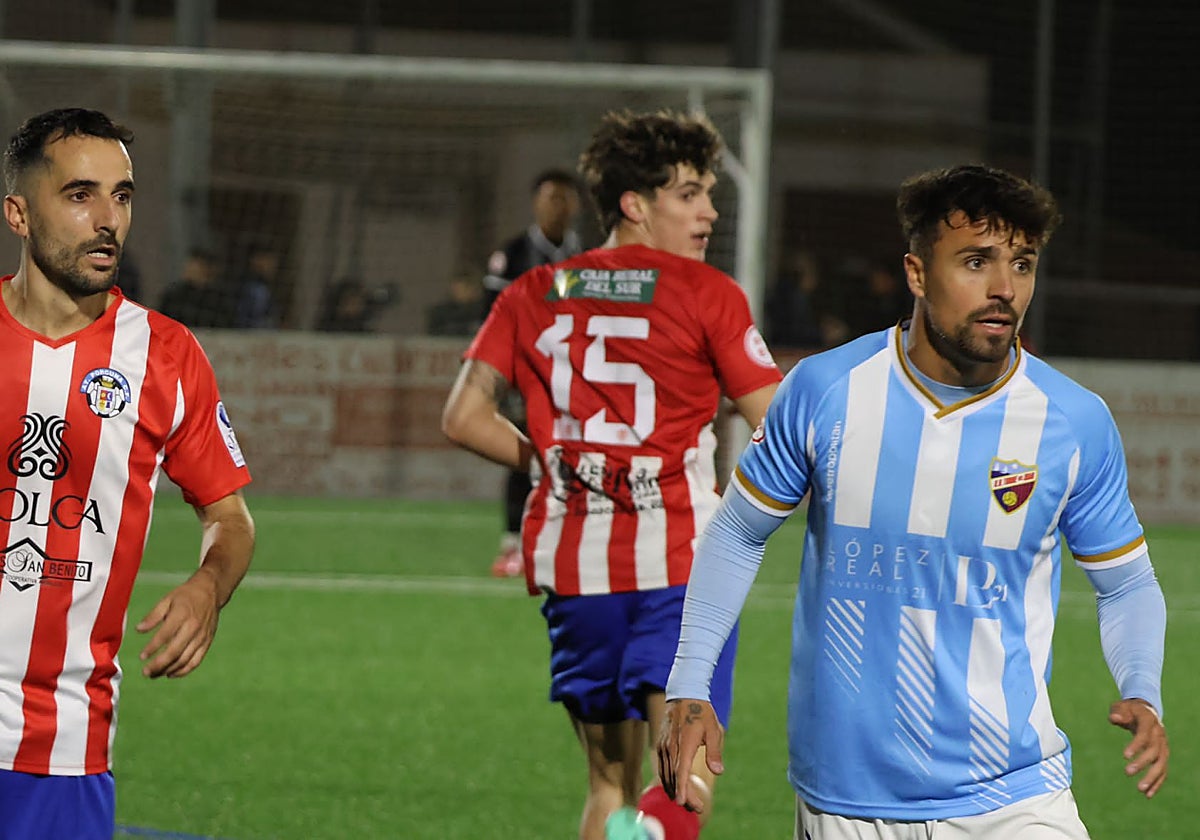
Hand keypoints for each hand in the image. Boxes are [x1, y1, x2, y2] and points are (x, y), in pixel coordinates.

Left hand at [135, 568, 221, 678]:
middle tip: (146, 672)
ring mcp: (202, 636)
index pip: (165, 636)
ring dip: (169, 670)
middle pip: (175, 651)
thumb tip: (138, 630)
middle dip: (159, 664)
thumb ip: (153, 616)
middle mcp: (193, 627)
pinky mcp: (207, 642)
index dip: (152, 648)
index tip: (142, 657)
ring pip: (185, 659)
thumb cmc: (185, 596)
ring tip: (155, 675)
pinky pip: (196, 661)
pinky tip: (171, 674)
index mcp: (182, 615)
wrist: (211, 591)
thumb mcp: (167, 600)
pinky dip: (183, 671)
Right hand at [656, 698, 723, 812]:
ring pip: (666, 775)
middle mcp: (671, 747)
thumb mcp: (713, 730)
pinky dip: (668, 780)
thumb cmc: (701, 712)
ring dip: (675, 790)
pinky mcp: (660, 745)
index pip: (681, 772)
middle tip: (696, 808)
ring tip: (688, 802)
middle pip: (674, 778)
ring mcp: (664, 747)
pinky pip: (662, 768)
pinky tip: (675, 787)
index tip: (685, 804)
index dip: (683, 789)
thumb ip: (714, 752)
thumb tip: (719, 771)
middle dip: (684, 796)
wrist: (683, 695)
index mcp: (685, 744)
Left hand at [1108, 698, 1167, 797]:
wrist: (1146, 712)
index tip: (1124, 756)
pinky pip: (1162, 771)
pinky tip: (1148, 794)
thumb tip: (1114, 718)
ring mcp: (1163, 746)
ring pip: (1161, 764)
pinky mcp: (1163, 755)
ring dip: (1152, 777)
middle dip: (1142, 763)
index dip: (1136, 745)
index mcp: (1149, 721)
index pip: (1144, 735)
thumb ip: (1117, 713)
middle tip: (1127, 772)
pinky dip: (1157, 782)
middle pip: (1154, 751)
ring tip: (1140, 789)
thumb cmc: (1129, 710)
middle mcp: (1159, 735)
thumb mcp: (1121, 707)